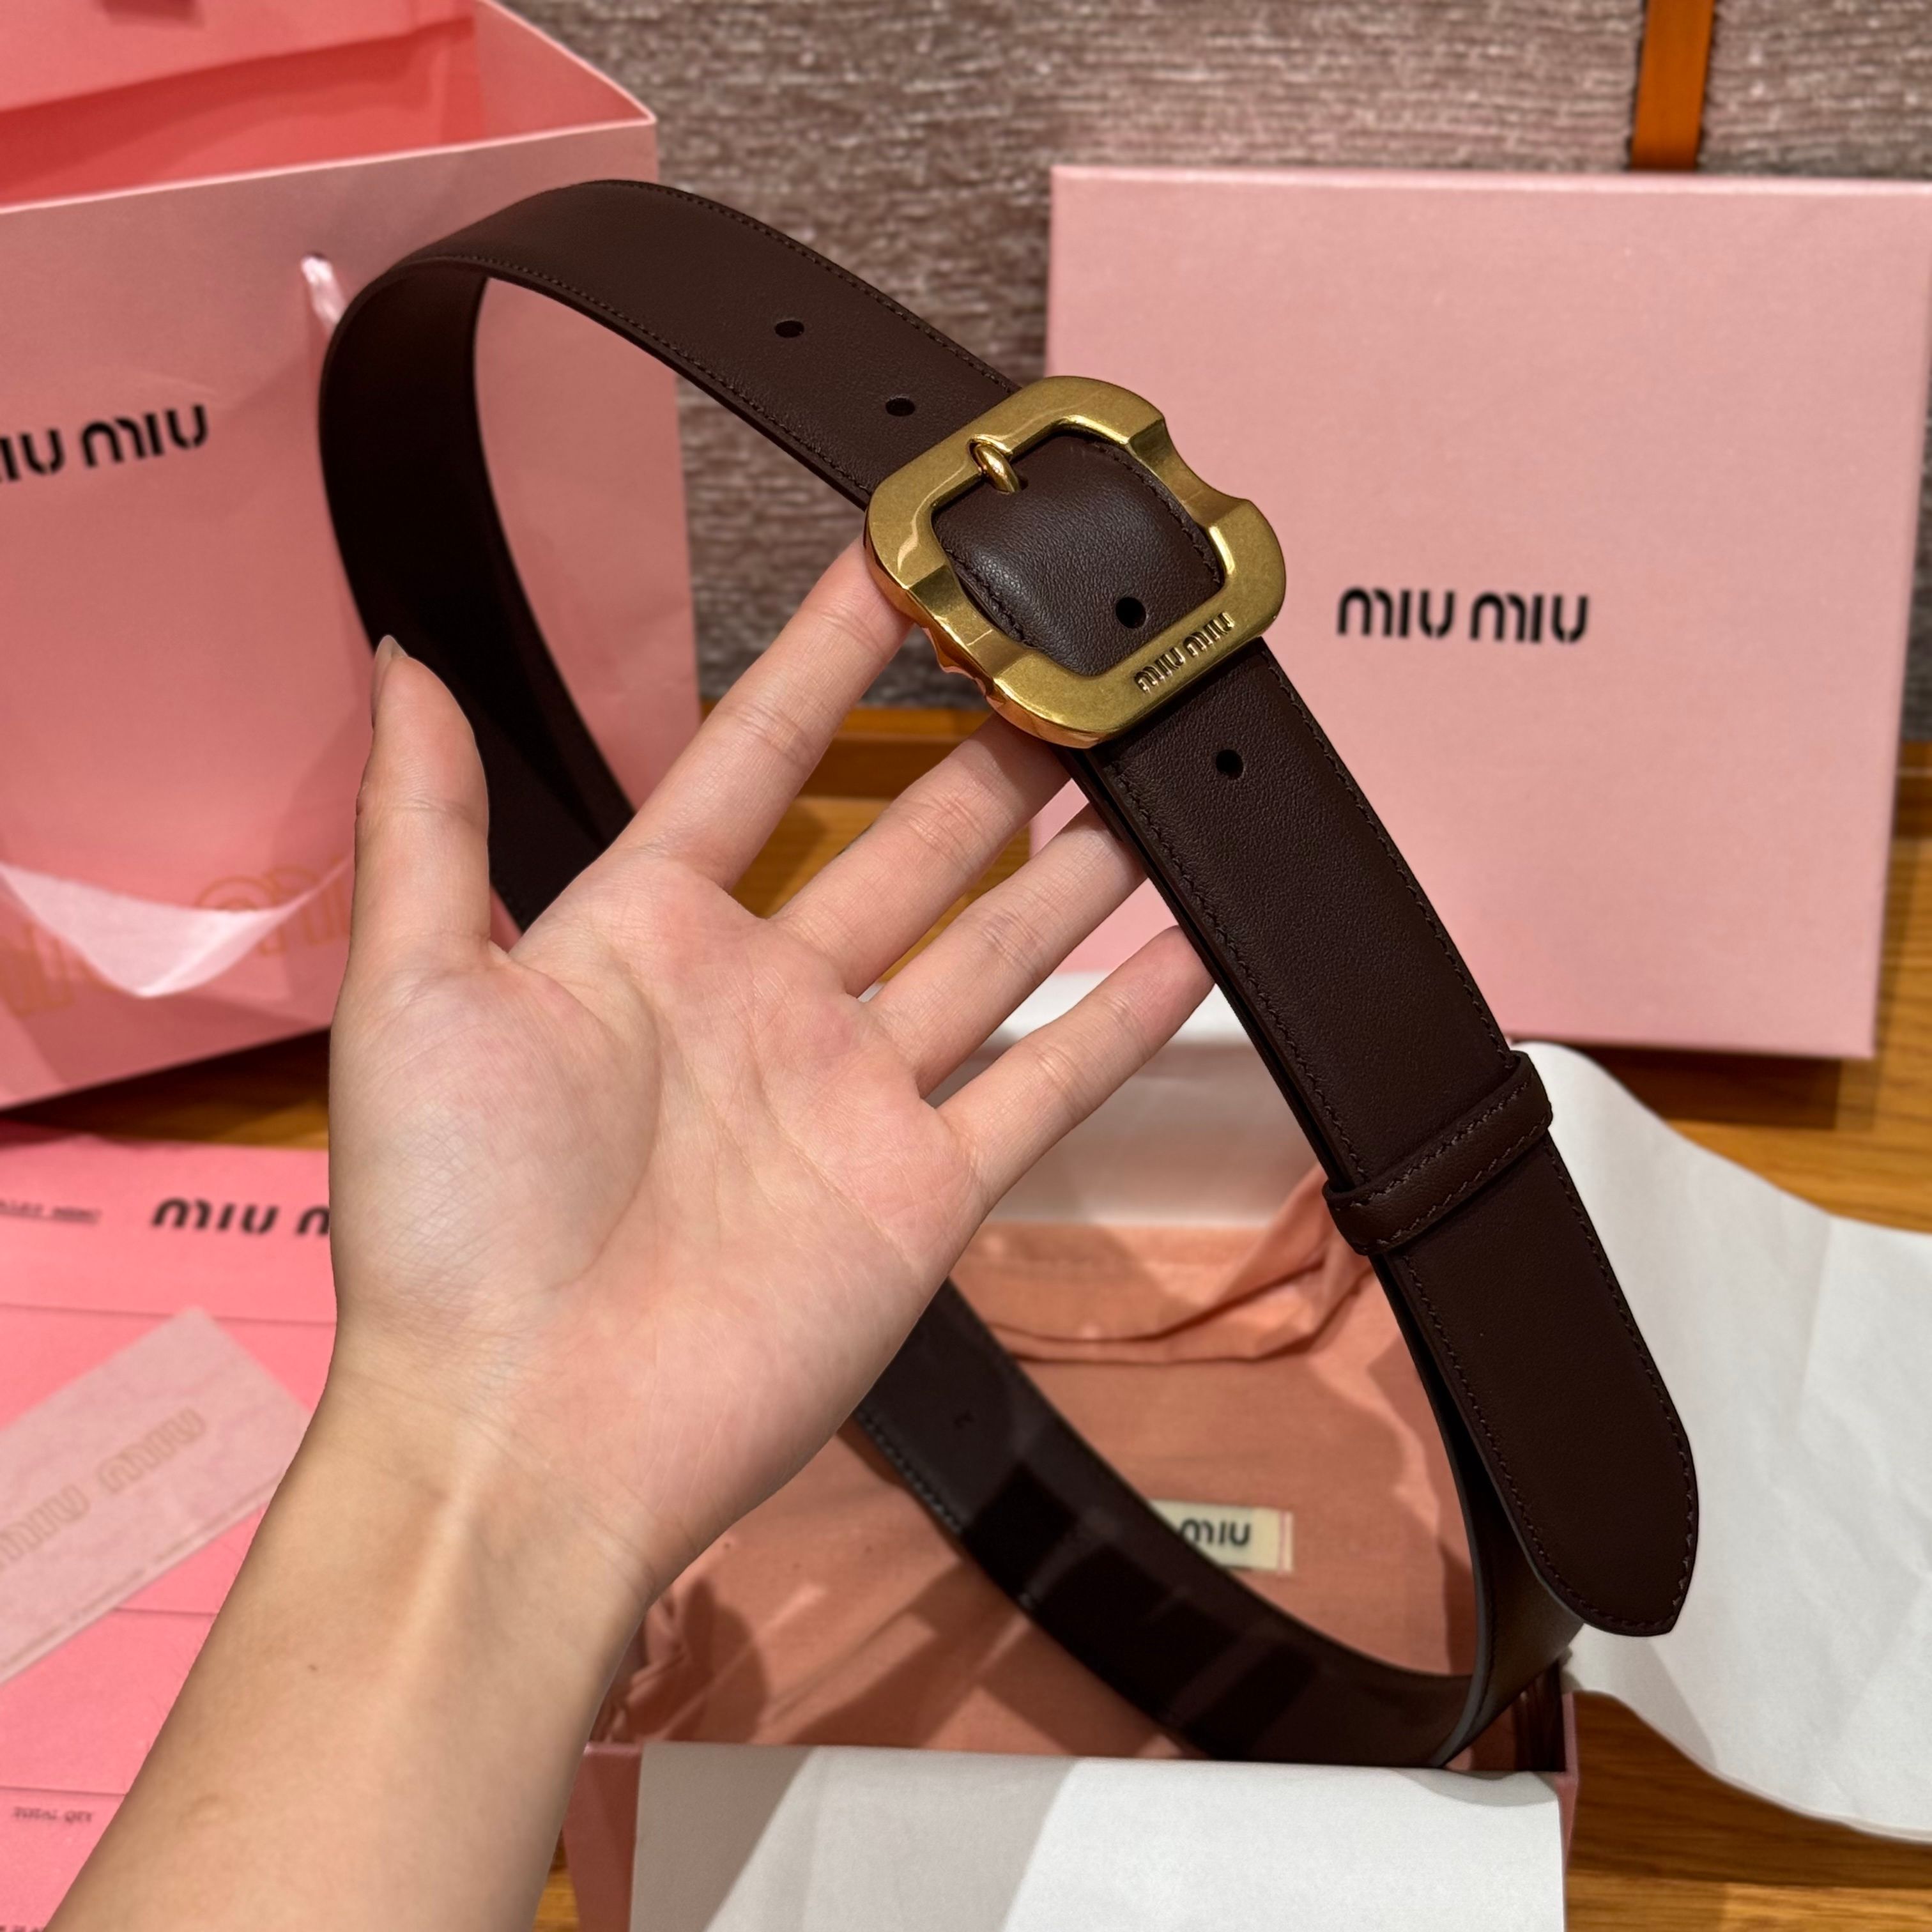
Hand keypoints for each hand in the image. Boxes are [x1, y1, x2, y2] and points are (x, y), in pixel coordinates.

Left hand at [326, 543, 1208, 1631]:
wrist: (526, 1442)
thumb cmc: (451, 1218)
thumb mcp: (414, 994)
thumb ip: (428, 823)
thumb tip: (406, 656)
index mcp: (648, 933)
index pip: (760, 756)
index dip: (830, 658)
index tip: (906, 560)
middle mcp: (767, 1000)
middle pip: (908, 846)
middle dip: (991, 756)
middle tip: (1079, 668)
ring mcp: (856, 1096)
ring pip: (994, 950)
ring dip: (1074, 867)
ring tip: (1154, 776)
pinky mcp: (924, 1193)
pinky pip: (1042, 1087)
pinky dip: (1121, 1022)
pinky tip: (1192, 948)